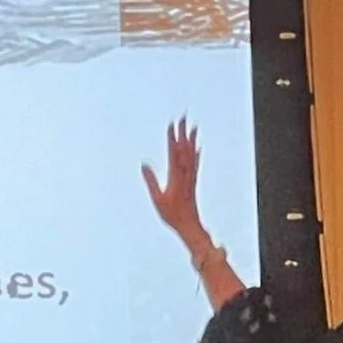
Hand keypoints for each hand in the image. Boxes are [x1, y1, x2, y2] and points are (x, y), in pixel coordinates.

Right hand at [141, 118, 207, 248]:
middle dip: (183, 133)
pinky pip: (195, 163)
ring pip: (191, 154)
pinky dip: (196, 153)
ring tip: (192, 127)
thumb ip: (151, 181)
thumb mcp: (158, 198)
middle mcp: (185, 174)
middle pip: (184, 149)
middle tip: (183, 117)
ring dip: (191, 140)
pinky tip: (197, 147)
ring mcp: (190, 177)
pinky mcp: (193, 181)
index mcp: (176, 176)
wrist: (189, 225)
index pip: (174, 152)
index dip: (172, 138)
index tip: (171, 125)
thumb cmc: (172, 215)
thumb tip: (144, 164)